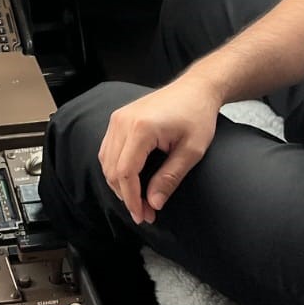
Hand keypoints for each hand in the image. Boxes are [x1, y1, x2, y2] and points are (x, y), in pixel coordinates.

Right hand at [96, 76, 221, 224]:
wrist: (196, 89)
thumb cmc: (197, 115)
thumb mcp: (192, 150)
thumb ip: (170, 177)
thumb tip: (154, 203)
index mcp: (141, 128)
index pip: (125, 173)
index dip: (132, 199)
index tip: (143, 216)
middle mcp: (123, 122)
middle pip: (112, 169)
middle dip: (126, 196)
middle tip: (145, 213)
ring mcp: (118, 118)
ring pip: (106, 161)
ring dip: (119, 184)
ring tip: (138, 200)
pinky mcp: (118, 119)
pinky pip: (108, 150)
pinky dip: (115, 169)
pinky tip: (130, 181)